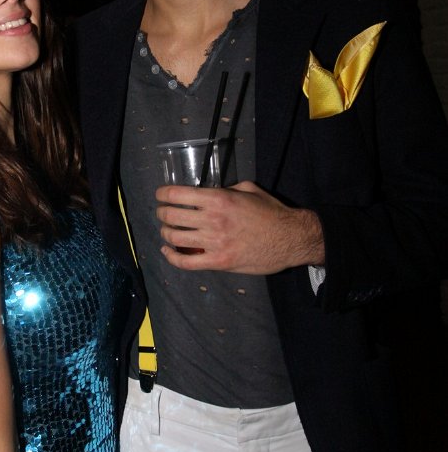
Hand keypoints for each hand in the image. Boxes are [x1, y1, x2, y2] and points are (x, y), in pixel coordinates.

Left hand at [156, 181, 324, 273]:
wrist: (290, 238)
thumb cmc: (271, 212)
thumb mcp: (248, 190)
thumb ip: (225, 189)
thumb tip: (208, 192)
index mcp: (219, 199)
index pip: (177, 194)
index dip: (163, 194)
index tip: (161, 195)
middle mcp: (213, 219)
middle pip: (171, 216)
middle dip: (162, 213)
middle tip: (163, 213)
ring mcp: (214, 243)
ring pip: (175, 238)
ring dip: (166, 233)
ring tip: (167, 231)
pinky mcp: (219, 262)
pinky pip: (186, 262)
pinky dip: (171, 257)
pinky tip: (168, 251)